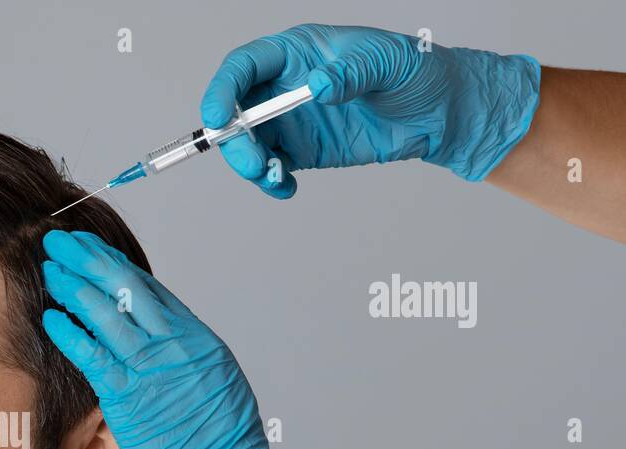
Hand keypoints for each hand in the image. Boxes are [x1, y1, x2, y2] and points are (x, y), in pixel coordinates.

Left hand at [41, 229, 340, 448]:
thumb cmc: (224, 447)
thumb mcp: (217, 387)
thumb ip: (186, 360)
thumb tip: (159, 343)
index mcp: (199, 340)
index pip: (152, 291)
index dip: (117, 266)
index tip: (93, 251)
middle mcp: (177, 346)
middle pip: (127, 289)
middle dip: (90, 260)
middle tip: (62, 241)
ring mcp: (153, 370)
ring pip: (107, 313)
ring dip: (73, 286)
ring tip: (50, 267)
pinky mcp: (129, 398)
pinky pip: (92, 356)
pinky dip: (69, 333)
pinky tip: (51, 317)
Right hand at [200, 23, 540, 196]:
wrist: (439, 112)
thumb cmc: (416, 71)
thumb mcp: (388, 61)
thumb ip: (351, 72)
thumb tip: (318, 85)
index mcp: (297, 52)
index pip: (244, 66)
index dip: (223, 90)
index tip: (218, 117)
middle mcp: (285, 85)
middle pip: (235, 111)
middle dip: (235, 140)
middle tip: (255, 164)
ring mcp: (290, 120)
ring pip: (247, 143)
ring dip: (251, 165)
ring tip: (276, 177)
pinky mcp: (301, 150)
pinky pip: (270, 167)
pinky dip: (271, 181)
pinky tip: (286, 187)